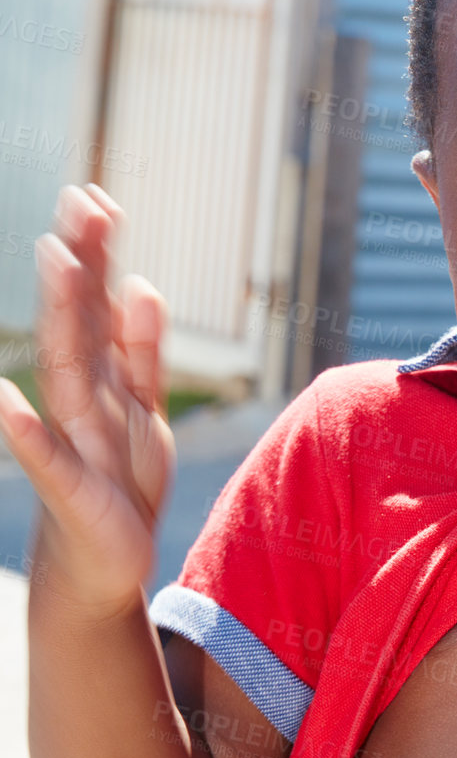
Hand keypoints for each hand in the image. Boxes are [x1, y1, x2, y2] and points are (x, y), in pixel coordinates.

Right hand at [0, 185, 173, 610]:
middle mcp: (81, 400)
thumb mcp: (142, 410)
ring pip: (67, 369)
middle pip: (80, 322)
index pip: (98, 306)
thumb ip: (142, 351)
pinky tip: (3, 400)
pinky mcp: (71, 489)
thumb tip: (141, 285)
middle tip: (78, 205)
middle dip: (80, 266)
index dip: (98, 256)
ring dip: (59, 316)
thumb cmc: (119, 480)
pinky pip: (47, 458)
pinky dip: (24, 431)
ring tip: (53, 261)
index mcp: (103, 380)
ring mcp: (72, 440)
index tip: (96, 197)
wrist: (103, 560)